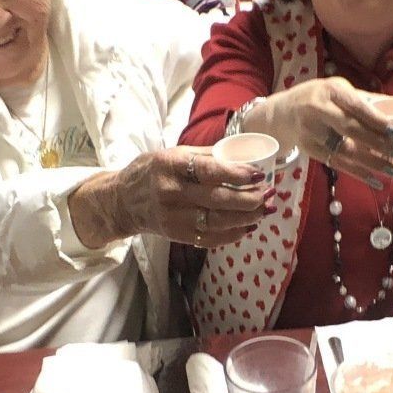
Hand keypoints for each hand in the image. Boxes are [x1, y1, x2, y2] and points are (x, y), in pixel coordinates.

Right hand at [71, 147, 272, 248]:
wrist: (122, 201)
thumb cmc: (151, 171)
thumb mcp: (173, 154)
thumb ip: (205, 156)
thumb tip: (243, 157)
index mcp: (170, 166)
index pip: (208, 171)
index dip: (236, 174)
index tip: (258, 174)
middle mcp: (171, 193)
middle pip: (217, 200)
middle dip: (249, 199)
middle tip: (269, 194)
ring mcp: (173, 217)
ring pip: (217, 222)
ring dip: (247, 217)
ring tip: (266, 209)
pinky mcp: (177, 235)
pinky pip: (210, 238)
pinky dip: (233, 233)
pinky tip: (249, 225)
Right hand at [257, 78, 392, 186]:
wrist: (284, 113)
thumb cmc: (319, 98)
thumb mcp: (337, 90)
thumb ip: (362, 100)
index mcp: (330, 91)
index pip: (355, 106)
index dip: (375, 119)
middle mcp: (318, 110)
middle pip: (349, 129)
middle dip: (377, 142)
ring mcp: (312, 132)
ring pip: (345, 150)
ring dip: (372, 163)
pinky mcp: (310, 150)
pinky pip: (338, 164)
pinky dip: (358, 174)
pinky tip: (376, 182)